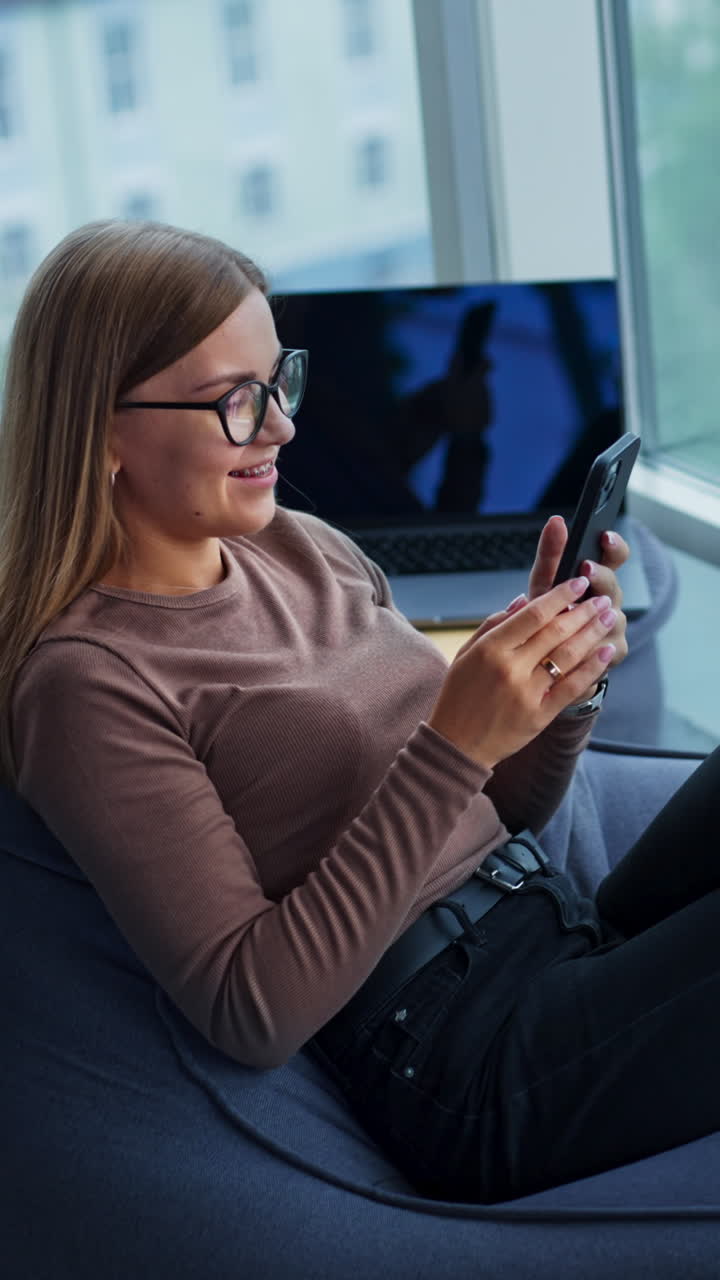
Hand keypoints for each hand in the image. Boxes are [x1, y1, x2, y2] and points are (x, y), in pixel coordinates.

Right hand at [427, 576, 616, 770]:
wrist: (456, 743)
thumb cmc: (458, 695)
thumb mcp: (465, 654)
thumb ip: (493, 624)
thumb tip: (523, 599)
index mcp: (490, 649)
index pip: (534, 614)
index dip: (560, 595)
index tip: (579, 583)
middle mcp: (509, 668)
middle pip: (556, 632)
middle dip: (584, 612)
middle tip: (602, 599)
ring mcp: (526, 693)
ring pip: (567, 656)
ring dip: (592, 633)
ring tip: (608, 618)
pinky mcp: (539, 715)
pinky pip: (571, 687)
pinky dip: (592, 668)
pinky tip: (606, 651)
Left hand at [527, 516, 629, 697]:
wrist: (547, 658)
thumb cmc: (547, 614)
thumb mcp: (545, 583)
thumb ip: (551, 555)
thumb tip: (555, 521)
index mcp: (597, 578)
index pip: (615, 555)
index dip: (614, 545)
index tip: (604, 536)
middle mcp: (610, 600)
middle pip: (613, 585)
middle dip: (600, 576)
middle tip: (586, 569)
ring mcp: (615, 627)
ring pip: (612, 617)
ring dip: (596, 614)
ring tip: (580, 609)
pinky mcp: (613, 653)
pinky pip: (607, 647)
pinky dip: (592, 645)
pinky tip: (582, 644)